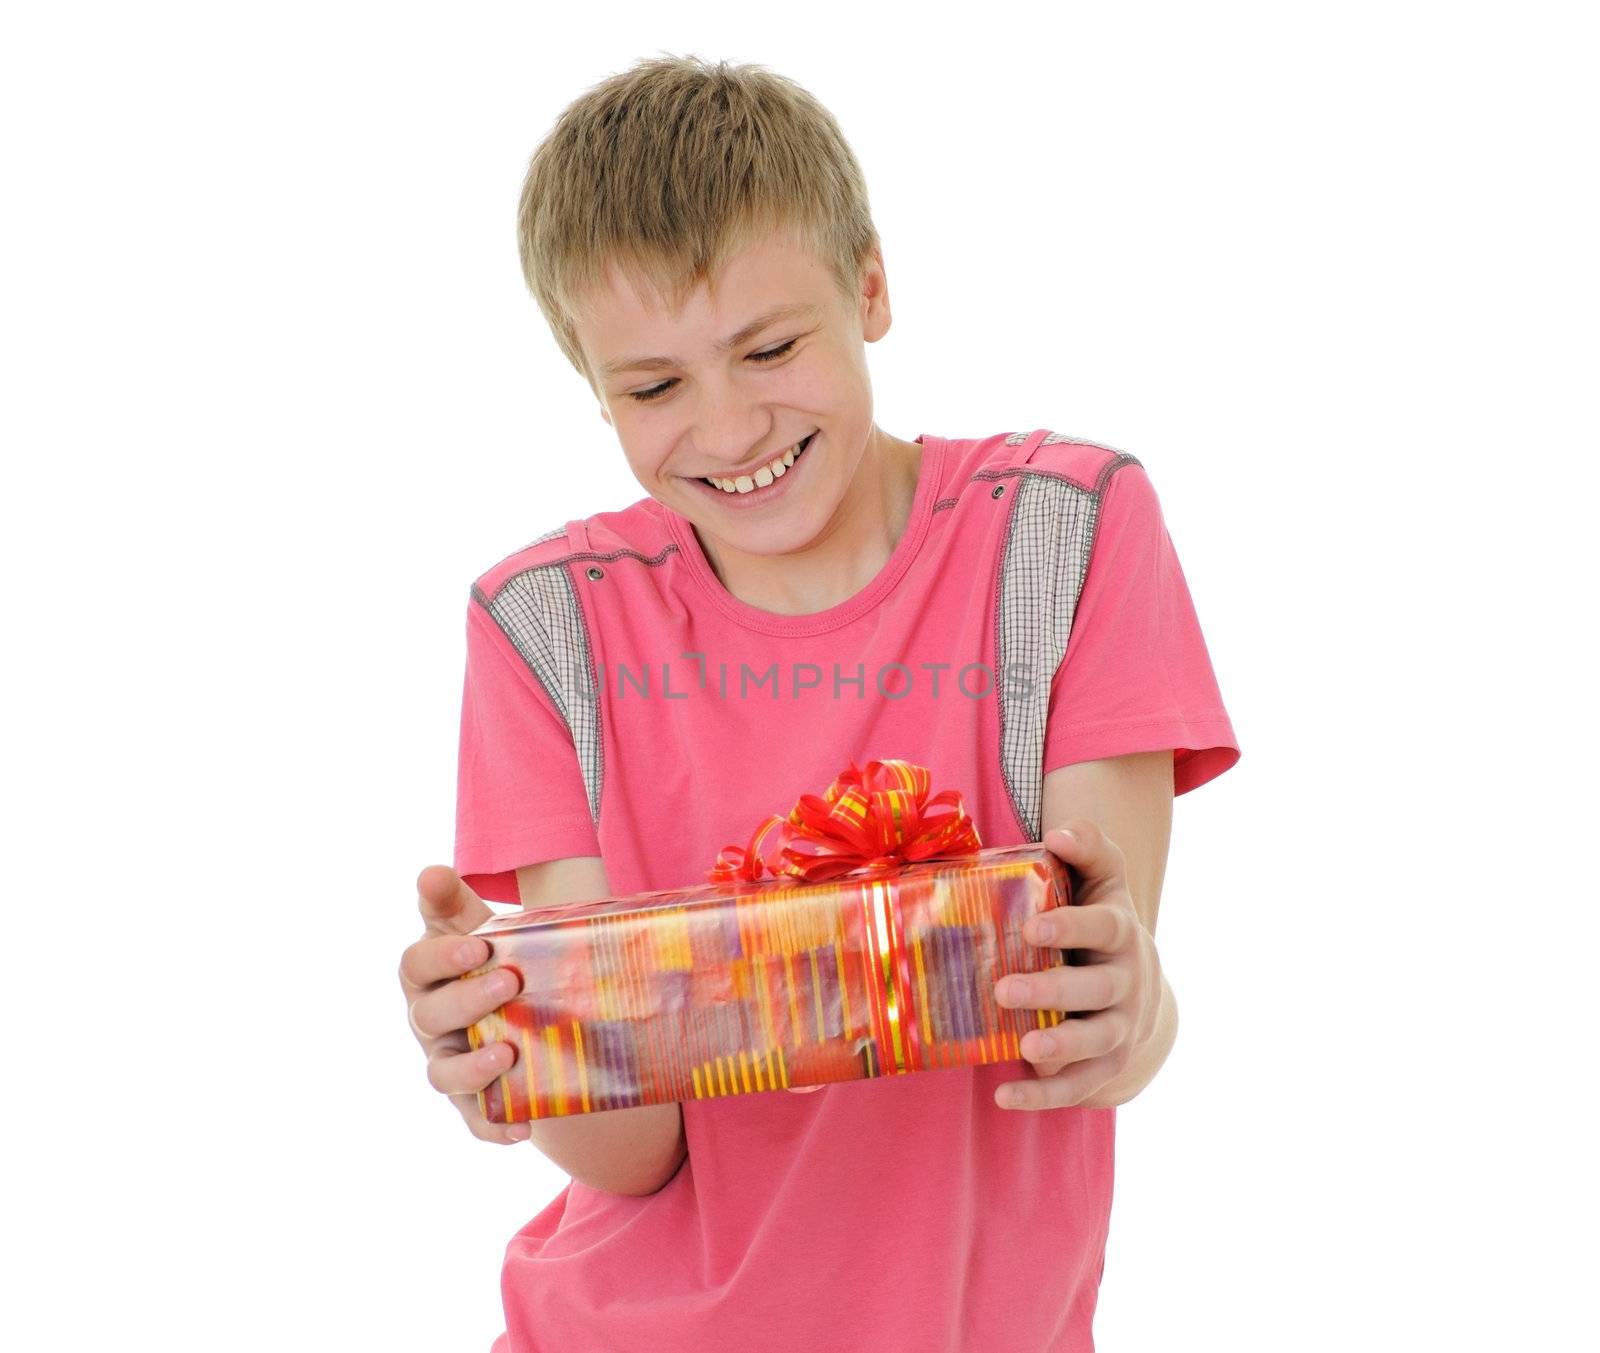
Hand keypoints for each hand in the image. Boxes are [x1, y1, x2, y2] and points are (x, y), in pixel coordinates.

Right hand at [398, 864, 530, 1142]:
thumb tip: (430, 872)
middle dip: (467, 1002)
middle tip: (510, 983)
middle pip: (430, 1018)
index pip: (416, 965)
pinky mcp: (472, 1101)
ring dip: (473, 1070)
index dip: (442, 956)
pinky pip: (475, 1121)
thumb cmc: (491, 956)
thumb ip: (452, 900)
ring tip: (508, 1056)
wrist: (522, 1000)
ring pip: (443, 1075)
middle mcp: (428, 1022)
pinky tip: (523, 1128)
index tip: (479, 946)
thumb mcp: (474, 923)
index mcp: (425, 976)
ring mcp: (448, 1062)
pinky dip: (495, 1127)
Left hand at [991, 822, 1162, 1110]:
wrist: (1136, 990)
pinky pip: (1078, 1086)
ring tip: (1025, 1046)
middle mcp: (1126, 981)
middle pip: (1097, 988)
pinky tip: (1005, 1095)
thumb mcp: (1101, 881)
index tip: (1031, 926)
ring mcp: (1118, 1027)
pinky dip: (1043, 1095)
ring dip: (1061, 1046)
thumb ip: (1088, 849)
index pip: (1103, 925)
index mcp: (1120, 932)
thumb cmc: (1098, 924)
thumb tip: (1059, 832)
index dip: (1071, 926)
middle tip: (1005, 989)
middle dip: (1053, 990)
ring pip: (1095, 1040)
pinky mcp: (1105, 1067)